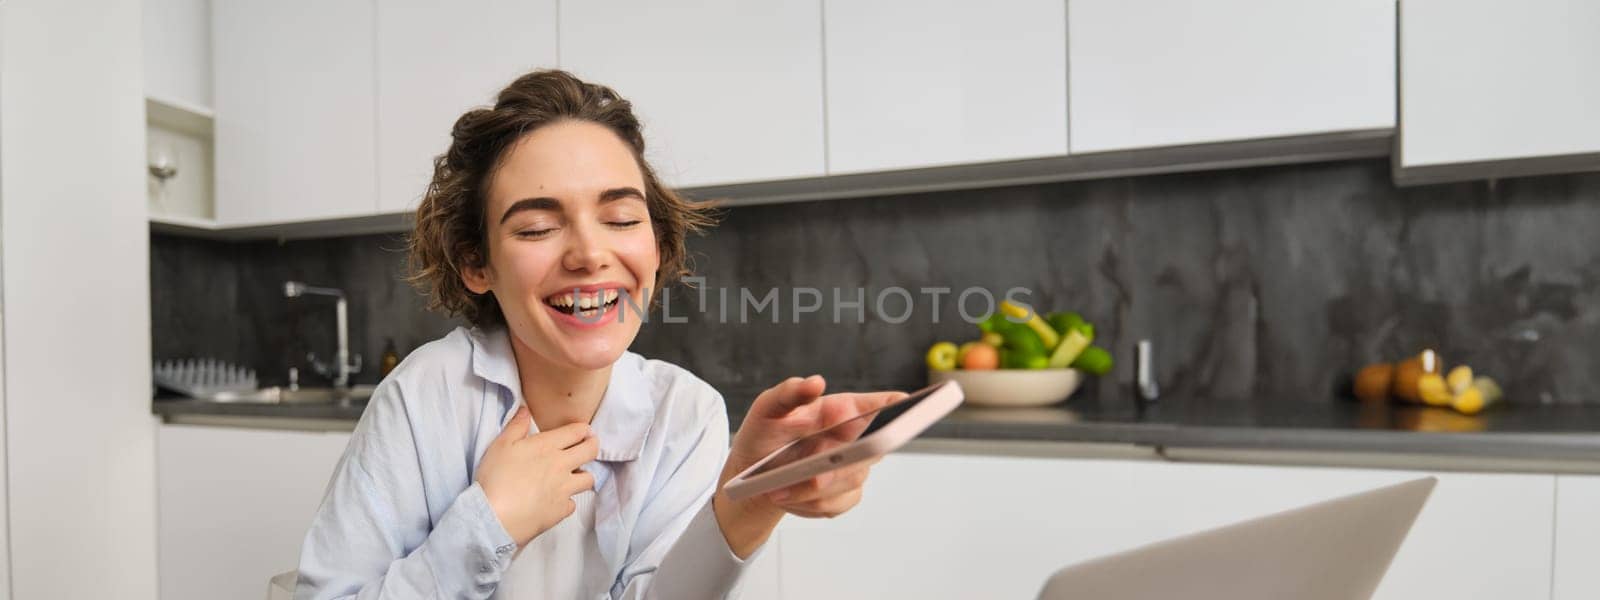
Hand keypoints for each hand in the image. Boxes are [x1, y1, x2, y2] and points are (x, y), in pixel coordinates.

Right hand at [475, 405, 598, 545]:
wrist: (493, 516)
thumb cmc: (494, 478)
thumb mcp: (500, 445)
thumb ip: (516, 426)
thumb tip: (525, 409)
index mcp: (547, 446)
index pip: (578, 431)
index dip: (583, 429)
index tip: (582, 432)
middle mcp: (561, 465)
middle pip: (591, 451)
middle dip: (592, 446)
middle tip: (587, 447)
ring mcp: (564, 489)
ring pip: (588, 479)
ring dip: (582, 476)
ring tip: (572, 477)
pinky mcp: (562, 510)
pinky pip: (572, 503)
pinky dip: (566, 502)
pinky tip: (554, 501)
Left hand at [713, 375, 904, 555]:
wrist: (751, 475)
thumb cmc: (764, 434)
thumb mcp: (767, 408)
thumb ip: (789, 392)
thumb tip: (815, 383)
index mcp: (843, 409)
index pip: (883, 404)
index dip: (900, 406)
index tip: (906, 407)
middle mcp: (854, 438)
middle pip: (872, 450)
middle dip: (842, 463)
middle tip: (815, 473)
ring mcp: (853, 468)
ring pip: (850, 481)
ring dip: (811, 488)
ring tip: (778, 487)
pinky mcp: (845, 495)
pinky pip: (836, 504)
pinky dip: (808, 504)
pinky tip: (788, 495)